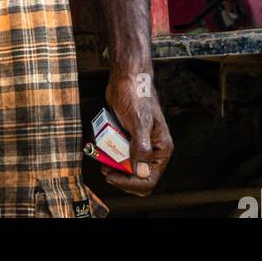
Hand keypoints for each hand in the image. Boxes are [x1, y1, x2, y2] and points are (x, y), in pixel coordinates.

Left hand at [98, 70, 171, 195]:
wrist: (126, 77)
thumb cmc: (135, 95)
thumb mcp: (138, 122)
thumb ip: (141, 148)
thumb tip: (142, 173)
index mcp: (161, 149)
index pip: (148, 179)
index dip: (130, 183)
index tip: (111, 176)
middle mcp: (152, 149)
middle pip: (137, 177)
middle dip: (120, 176)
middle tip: (105, 169)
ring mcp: (140, 144)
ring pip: (126, 167)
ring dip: (113, 164)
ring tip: (101, 156)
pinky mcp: (128, 137)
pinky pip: (119, 153)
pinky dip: (110, 153)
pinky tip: (101, 145)